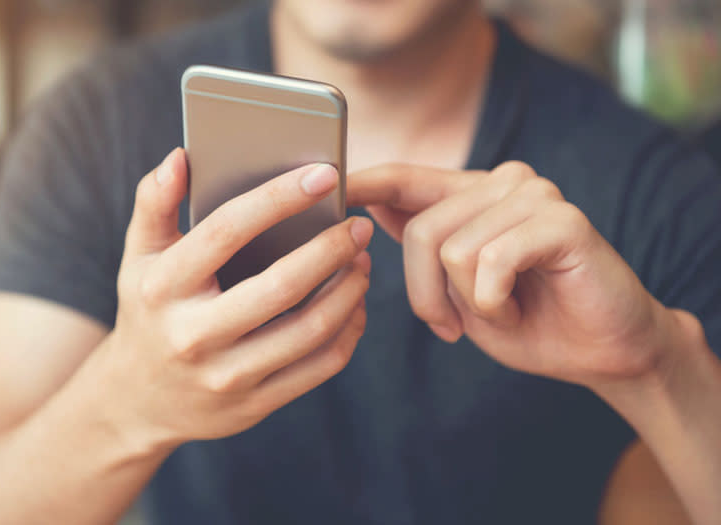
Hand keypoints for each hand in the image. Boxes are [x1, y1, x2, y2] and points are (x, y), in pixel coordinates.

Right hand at [84, 148, 372, 448]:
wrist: (138, 401)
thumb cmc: (149, 310)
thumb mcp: (139, 257)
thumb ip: (155, 202)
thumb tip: (181, 157)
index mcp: (163, 288)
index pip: (225, 232)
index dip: (277, 198)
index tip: (323, 173)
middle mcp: (193, 335)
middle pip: (280, 287)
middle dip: (330, 249)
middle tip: (358, 225)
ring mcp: (226, 376)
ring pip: (309, 330)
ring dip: (348, 290)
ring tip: (361, 260)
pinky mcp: (254, 404)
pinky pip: (319, 366)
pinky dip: (348, 330)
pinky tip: (354, 304)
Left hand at [348, 161, 676, 387]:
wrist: (601, 352)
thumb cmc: (525, 321)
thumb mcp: (455, 289)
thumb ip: (421, 247)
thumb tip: (368, 208)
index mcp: (471, 195)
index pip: (405, 178)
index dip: (364, 182)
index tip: (328, 184)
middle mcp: (502, 182)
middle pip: (421, 230)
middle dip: (426, 294)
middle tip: (453, 326)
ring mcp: (535, 195)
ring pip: (452, 249)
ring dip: (469, 303)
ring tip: (502, 311)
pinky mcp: (562, 220)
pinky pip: (491, 262)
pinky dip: (494, 303)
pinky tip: (518, 308)